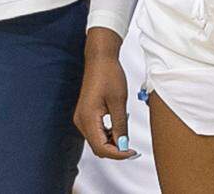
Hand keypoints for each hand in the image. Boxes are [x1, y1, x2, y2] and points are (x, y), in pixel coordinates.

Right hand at [74, 30, 138, 160]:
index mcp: (87, 118)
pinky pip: (95, 132)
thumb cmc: (109, 75)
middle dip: (115, 150)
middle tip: (131, 147)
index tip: (132, 152)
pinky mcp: (85, 114)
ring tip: (126, 134)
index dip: (118, 154)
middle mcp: (80, 120)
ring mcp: (81, 117)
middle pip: (97, 147)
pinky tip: (117, 126)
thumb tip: (123, 146)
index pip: (101, 148)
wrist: (100, 59)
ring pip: (96, 141)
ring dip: (111, 142)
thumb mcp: (119, 102)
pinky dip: (107, 134)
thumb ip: (120, 127)